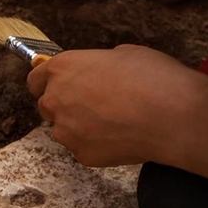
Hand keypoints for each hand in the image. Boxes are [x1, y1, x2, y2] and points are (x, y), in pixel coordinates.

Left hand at [27, 45, 207, 187]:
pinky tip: (121, 137)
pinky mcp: (80, 153)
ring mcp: (65, 130)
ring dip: (81, 127)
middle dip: (64, 106)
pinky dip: (97, 144)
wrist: (172, 116)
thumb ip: (99, 64)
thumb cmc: (153, 78)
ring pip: (65, 130)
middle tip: (94, 105)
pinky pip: (83, 148)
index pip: (35, 80)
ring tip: (114, 122)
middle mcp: (56, 99)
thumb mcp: (125, 54)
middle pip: (47, 106)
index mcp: (63, 68)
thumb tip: (99, 72)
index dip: (45, 83)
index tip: (55, 86)